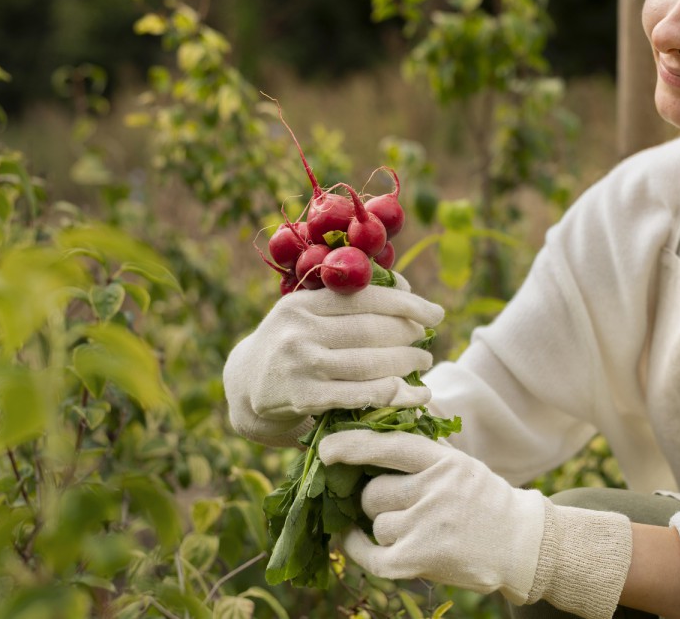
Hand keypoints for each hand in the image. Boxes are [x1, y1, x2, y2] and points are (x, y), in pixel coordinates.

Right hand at [223, 274, 443, 446]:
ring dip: (407, 363)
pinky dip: (393, 394)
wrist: (244, 388)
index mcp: (303, 302)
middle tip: (427, 341)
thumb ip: (348, 299)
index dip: (407, 303)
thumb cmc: (291, 344)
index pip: (366, 297)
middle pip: (371, 330)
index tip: (436, 313)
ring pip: (369, 362)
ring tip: (425, 362)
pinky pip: (359, 395)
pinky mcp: (303, 398)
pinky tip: (414, 394)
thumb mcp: (307, 313)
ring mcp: (300, 365)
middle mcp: (299, 330)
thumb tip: (403, 282)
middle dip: (409, 334)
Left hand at [319, 428, 546, 602]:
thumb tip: (366, 443)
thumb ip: (422, 455)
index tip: (325, 448)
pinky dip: (357, 548)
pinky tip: (354, 542)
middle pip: (373, 492)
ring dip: (384, 528)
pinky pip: (371, 553)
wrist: (522, 544)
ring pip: (376, 524)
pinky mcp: (421, 559)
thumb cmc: (483, 502)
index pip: (390, 445)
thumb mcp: (460, 466)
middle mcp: (436, 490)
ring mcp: (428, 526)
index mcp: (445, 461)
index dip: (353, 445)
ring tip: (414, 529)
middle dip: (374, 500)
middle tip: (396, 504)